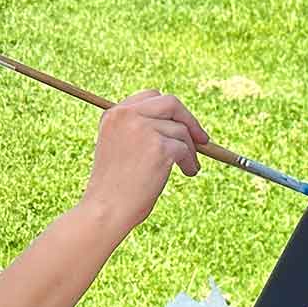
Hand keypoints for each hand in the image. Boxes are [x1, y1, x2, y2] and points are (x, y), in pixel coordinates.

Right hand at [81, 90, 209, 233]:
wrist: (105, 210)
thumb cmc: (112, 187)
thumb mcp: (119, 148)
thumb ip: (138, 130)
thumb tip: (178, 125)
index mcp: (113, 114)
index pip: (150, 97)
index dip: (170, 110)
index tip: (181, 125)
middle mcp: (126, 116)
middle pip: (170, 103)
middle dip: (189, 119)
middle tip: (202, 138)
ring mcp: (143, 129)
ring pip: (181, 130)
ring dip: (190, 149)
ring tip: (188, 167)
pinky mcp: (159, 147)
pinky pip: (185, 149)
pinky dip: (190, 162)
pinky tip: (188, 172)